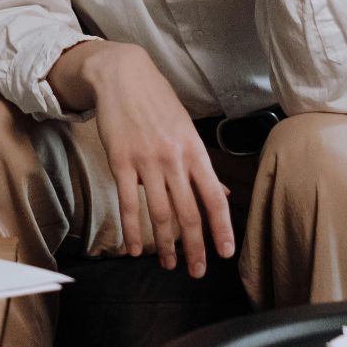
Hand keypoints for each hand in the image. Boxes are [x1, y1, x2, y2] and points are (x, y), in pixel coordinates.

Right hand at [46, 41, 234, 275]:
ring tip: (168, 264)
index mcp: (194, 150)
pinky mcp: (121, 162)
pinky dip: (133, 230)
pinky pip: (129, 203)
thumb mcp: (186, 128)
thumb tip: (222, 193)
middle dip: (195, 247)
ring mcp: (146, 161)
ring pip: (160, 213)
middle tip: (198, 271)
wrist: (122, 75)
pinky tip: (135, 248)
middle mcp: (174, 159)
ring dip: (165, 245)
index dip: (221, 228)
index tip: (225, 252)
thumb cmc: (157, 101)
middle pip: (188, 212)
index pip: (213, 197)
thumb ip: (201, 165)